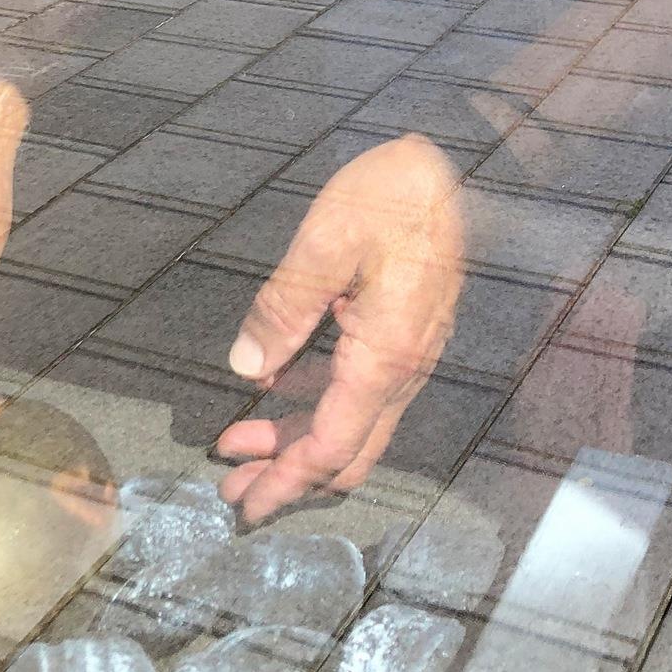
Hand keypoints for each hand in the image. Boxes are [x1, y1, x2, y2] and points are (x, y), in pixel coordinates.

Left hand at [215, 135, 462, 521]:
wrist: (441, 167)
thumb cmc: (389, 194)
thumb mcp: (325, 241)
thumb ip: (284, 308)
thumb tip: (245, 368)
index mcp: (385, 355)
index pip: (332, 446)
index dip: (286, 482)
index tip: (244, 504)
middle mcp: (402, 367)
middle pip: (344, 450)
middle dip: (287, 477)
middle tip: (230, 485)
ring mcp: (406, 353)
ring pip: (351, 423)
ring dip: (295, 440)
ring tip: (239, 442)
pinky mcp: (400, 335)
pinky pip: (357, 389)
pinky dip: (312, 401)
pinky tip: (273, 386)